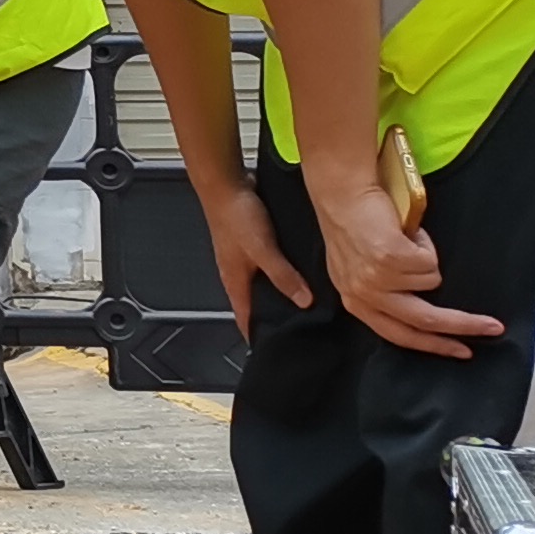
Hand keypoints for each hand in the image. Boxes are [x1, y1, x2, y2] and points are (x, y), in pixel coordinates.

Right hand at [199, 179, 315, 338]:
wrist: (226, 184)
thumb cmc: (235, 215)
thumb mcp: (262, 250)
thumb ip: (283, 275)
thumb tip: (304, 300)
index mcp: (235, 281)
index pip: (246, 319)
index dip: (259, 336)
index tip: (275, 349)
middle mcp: (239, 273)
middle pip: (258, 302)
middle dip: (277, 314)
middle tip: (302, 323)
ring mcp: (246, 258)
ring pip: (266, 283)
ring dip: (282, 290)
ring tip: (308, 296)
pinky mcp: (254, 242)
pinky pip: (271, 264)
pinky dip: (285, 269)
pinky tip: (301, 266)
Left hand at [311, 176, 504, 360]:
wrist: (342, 193)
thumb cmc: (353, 225)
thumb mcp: (359, 270)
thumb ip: (383, 294)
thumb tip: (423, 310)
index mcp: (357, 302)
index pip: (400, 336)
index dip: (435, 345)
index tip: (462, 350)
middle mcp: (365, 296)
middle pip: (425, 321)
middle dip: (463, 326)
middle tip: (493, 327)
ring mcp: (378, 278)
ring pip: (431, 280)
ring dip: (426, 258)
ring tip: (405, 239)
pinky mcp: (390, 259)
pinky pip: (429, 259)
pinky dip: (424, 242)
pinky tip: (404, 230)